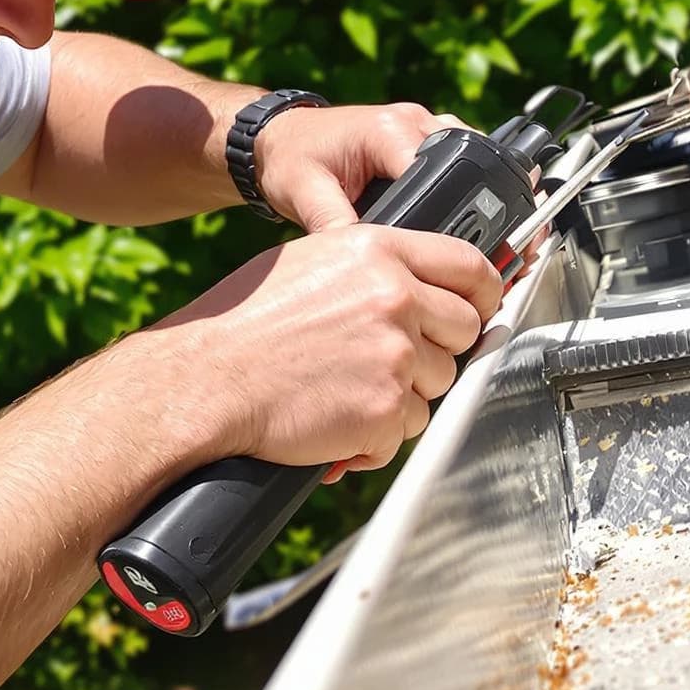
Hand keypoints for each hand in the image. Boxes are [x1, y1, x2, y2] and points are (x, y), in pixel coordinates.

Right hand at [150, 224, 501, 471]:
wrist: (204, 380)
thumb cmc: (242, 325)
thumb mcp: (312, 263)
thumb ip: (373, 268)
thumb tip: (417, 288)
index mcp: (378, 251)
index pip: (468, 264)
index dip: (485, 291)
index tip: (483, 308)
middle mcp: (395, 297)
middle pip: (465, 328)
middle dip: (439, 350)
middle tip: (395, 363)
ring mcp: (395, 354)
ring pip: (439, 384)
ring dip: (403, 397)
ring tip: (346, 391)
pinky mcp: (385, 408)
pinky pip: (406, 431)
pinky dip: (376, 437)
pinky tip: (335, 421)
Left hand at [251, 101, 462, 230]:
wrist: (282, 136)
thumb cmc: (291, 159)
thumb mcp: (303, 194)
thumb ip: (332, 223)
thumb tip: (362, 262)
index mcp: (388, 130)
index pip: (434, 178)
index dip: (435, 218)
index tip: (425, 250)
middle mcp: (413, 120)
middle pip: (461, 169)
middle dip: (456, 209)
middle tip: (438, 249)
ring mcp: (425, 123)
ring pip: (468, 162)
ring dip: (462, 195)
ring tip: (444, 233)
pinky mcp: (427, 133)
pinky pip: (459, 159)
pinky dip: (456, 185)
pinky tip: (444, 215)